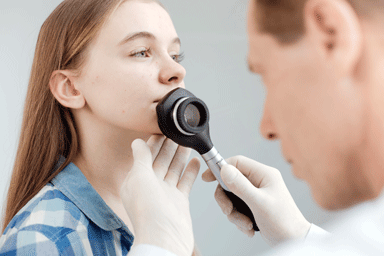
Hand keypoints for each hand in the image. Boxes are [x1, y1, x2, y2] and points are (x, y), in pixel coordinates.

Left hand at [120, 135, 199, 255]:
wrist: (164, 237)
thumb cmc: (148, 212)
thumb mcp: (139, 177)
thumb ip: (140, 158)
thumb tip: (136, 142)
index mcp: (137, 180)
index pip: (146, 155)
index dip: (154, 142)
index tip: (162, 129)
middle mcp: (150, 186)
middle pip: (161, 160)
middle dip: (169, 146)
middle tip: (178, 132)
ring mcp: (165, 193)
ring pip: (174, 169)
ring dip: (180, 155)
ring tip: (187, 142)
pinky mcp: (179, 200)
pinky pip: (185, 181)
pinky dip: (190, 171)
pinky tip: (195, 161)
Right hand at [202, 156, 310, 245]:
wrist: (294, 240)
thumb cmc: (284, 221)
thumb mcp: (259, 203)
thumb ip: (240, 186)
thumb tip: (224, 170)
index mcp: (264, 174)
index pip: (237, 162)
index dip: (220, 168)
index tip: (207, 178)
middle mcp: (260, 181)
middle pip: (231, 181)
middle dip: (227, 200)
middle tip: (229, 211)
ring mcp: (257, 193)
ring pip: (232, 196)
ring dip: (234, 213)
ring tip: (245, 224)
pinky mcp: (254, 204)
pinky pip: (237, 206)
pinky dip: (239, 218)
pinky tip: (249, 227)